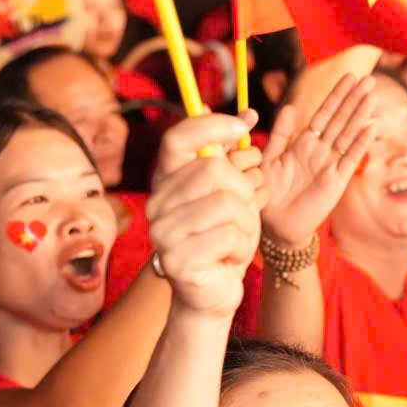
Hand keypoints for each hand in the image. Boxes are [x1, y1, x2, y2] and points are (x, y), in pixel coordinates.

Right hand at [146, 114, 260, 316]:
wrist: (214, 292)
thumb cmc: (225, 238)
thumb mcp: (233, 194)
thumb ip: (235, 156)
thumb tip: (249, 114)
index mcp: (167, 182)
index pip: (177, 138)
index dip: (210, 125)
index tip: (243, 125)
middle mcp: (157, 204)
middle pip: (215, 170)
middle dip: (245, 191)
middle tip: (244, 213)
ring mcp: (163, 233)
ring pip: (228, 204)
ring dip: (247, 223)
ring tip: (237, 239)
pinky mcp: (177, 260)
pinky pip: (230, 235)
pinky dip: (242, 246)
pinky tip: (229, 259)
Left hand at [259, 77, 380, 248]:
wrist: (276, 226)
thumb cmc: (269, 193)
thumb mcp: (269, 159)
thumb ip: (279, 134)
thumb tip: (290, 107)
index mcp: (304, 143)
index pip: (324, 114)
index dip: (337, 96)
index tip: (349, 77)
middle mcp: (321, 151)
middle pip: (341, 120)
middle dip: (354, 99)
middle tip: (368, 79)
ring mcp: (331, 165)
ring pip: (348, 134)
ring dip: (360, 115)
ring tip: (372, 96)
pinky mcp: (336, 181)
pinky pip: (350, 159)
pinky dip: (360, 143)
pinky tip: (371, 127)